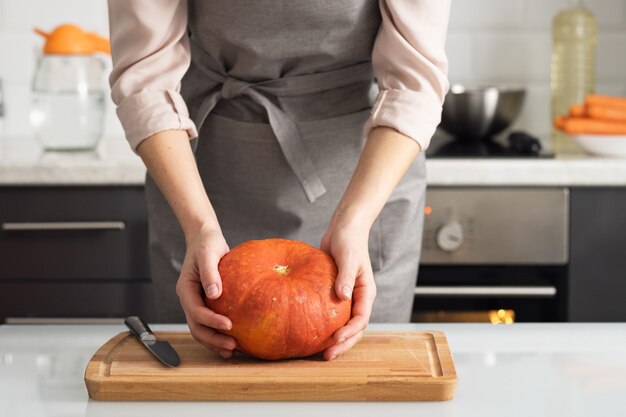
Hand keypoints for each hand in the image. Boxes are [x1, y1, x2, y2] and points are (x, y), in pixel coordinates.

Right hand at [176, 224, 236, 357]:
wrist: (205, 239)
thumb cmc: (207, 243)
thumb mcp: (208, 253)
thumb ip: (210, 273)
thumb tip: (215, 294)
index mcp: (186, 289)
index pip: (196, 311)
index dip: (211, 321)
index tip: (229, 325)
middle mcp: (189, 299)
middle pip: (196, 327)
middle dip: (213, 339)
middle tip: (232, 345)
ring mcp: (196, 303)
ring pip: (201, 330)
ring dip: (215, 342)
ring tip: (233, 350)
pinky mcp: (206, 304)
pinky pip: (209, 324)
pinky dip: (219, 335)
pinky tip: (233, 342)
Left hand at [320, 222, 376, 360]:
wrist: (343, 229)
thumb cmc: (349, 240)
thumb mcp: (348, 257)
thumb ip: (345, 276)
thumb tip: (342, 296)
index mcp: (366, 292)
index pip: (361, 319)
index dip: (350, 332)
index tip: (336, 339)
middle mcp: (358, 298)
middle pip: (354, 328)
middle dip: (343, 344)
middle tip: (327, 356)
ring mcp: (347, 298)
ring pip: (343, 324)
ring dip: (334, 339)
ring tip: (319, 352)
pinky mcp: (334, 294)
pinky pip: (330, 314)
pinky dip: (323, 325)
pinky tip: (309, 332)